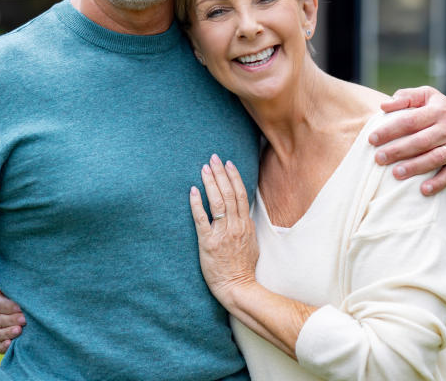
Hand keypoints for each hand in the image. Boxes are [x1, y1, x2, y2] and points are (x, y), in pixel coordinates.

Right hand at [0, 285, 25, 354]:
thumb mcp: (20, 292)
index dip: (8, 306)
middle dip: (11, 319)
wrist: (32, 315)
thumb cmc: (25, 300)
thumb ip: (11, 288)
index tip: (19, 307)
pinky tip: (10, 343)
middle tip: (24, 319)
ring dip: (8, 332)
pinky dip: (3, 346)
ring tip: (19, 330)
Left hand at [188, 154, 258, 309]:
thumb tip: (243, 214)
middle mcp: (235, 226)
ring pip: (217, 202)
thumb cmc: (243, 267)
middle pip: (228, 193)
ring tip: (204, 168)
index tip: (228, 163)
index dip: (234, 177)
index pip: (240, 194)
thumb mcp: (252, 243)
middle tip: (213, 157)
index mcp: (245, 225)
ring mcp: (222, 234)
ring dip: (210, 183)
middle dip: (220, 173)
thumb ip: (246, 226)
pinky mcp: (208, 243)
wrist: (238, 287)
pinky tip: (193, 191)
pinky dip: (197, 203)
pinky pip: (202, 219)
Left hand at [370, 86, 445, 195]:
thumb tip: (383, 105)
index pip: (410, 121)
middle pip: (420, 141)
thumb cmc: (441, 108)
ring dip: (416, 167)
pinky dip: (439, 182)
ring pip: (435, 158)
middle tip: (378, 158)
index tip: (372, 139)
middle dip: (398, 150)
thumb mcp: (427, 95)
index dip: (390, 130)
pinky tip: (423, 190)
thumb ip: (406, 97)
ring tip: (396, 174)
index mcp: (436, 111)